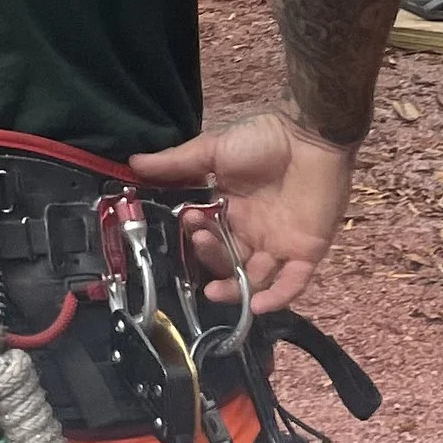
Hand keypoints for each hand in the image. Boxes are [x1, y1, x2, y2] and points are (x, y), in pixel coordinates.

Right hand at [127, 102, 354, 315]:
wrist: (308, 135)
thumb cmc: (262, 139)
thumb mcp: (213, 150)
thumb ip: (177, 164)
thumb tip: (133, 163)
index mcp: (232, 210)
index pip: (209, 236)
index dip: (196, 236)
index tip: (188, 221)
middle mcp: (254, 232)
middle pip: (228, 260)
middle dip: (210, 258)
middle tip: (202, 240)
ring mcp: (280, 244)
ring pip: (255, 278)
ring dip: (235, 290)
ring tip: (215, 292)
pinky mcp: (306, 251)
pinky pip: (292, 283)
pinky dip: (276, 298)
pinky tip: (256, 306)